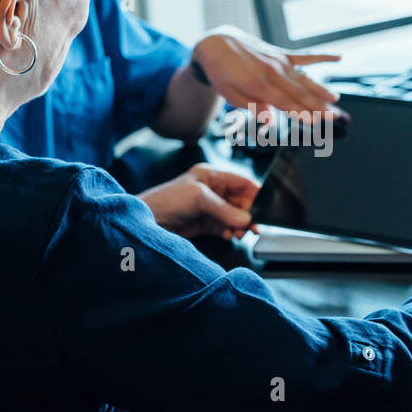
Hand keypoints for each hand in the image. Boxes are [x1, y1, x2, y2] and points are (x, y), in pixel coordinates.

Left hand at [138, 164, 260, 239]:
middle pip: (240, 201)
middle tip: (255, 225)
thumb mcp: (199, 198)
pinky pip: (225, 227)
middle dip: (249, 213)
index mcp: (211, 175)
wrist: (146, 222)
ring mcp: (209, 208)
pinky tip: (230, 235)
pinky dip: (231, 232)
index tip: (265, 206)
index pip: (241, 181)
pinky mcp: (205, 223)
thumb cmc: (166, 201)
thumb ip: (225, 209)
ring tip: (242, 233)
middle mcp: (212, 190)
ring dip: (241, 224)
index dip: (255, 193)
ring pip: (235, 216)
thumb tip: (247, 218)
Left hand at [191, 26, 340, 120]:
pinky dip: (322, 56)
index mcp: (259, 85)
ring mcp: (279, 61)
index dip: (301, 113)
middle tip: (335, 117)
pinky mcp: (281, 53)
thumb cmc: (222, 73)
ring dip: (322, 89)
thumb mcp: (229, 94)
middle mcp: (273, 72)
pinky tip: (339, 57)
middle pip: (300, 93)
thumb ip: (251, 107)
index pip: (285, 103)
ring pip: (305, 78)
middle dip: (318, 106)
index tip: (315, 123)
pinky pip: (305, 56)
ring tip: (336, 99)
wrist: (217, 43)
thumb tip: (269, 121)